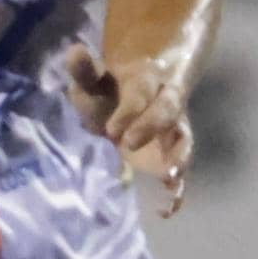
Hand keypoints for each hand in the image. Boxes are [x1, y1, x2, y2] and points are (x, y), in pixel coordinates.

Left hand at [63, 41, 194, 214]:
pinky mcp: (172, 154)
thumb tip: (74, 50)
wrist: (133, 96)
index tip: (110, 130)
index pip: (142, 92)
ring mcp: (173, 129)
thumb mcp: (94, 79)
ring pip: (183, 139)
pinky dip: (178, 189)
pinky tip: (168, 208)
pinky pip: (181, 169)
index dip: (130, 109)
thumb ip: (84, 69)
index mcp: (146, 81)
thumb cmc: (108, 91)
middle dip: (152, 126)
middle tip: (129, 144)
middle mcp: (166, 102)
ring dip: (179, 158)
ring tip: (170, 179)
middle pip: (168, 110)